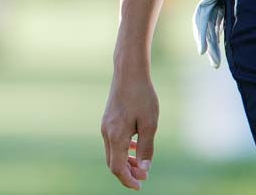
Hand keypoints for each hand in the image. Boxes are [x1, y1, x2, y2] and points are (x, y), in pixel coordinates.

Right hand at [100, 71, 158, 188]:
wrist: (129, 72)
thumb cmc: (142, 96)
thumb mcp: (150, 124)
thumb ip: (147, 148)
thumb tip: (145, 169)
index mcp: (117, 136)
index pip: (118, 168)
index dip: (128, 180)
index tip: (140, 186)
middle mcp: (107, 133)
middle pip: (113, 163)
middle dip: (127, 173)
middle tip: (144, 177)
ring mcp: (105, 126)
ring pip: (112, 153)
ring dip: (126, 162)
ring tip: (142, 164)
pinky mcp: (107, 120)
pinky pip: (113, 142)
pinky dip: (123, 150)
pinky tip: (136, 147)